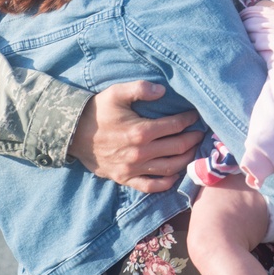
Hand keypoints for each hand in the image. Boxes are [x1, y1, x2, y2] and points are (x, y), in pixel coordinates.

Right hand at [68, 80, 202, 193]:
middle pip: (178, 148)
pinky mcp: (126, 179)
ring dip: (187, 159)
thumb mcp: (116, 93)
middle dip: (194, 140)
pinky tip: (175, 174)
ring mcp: (133, 169)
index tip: (195, 116)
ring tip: (193, 150)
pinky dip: (167, 182)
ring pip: (170, 168)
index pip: (175, 126)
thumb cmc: (97, 111)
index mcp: (140, 131)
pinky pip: (152, 186)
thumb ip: (140, 88)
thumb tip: (163, 90)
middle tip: (200, 133)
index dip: (189, 120)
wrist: (73, 134)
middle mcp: (140, 153)